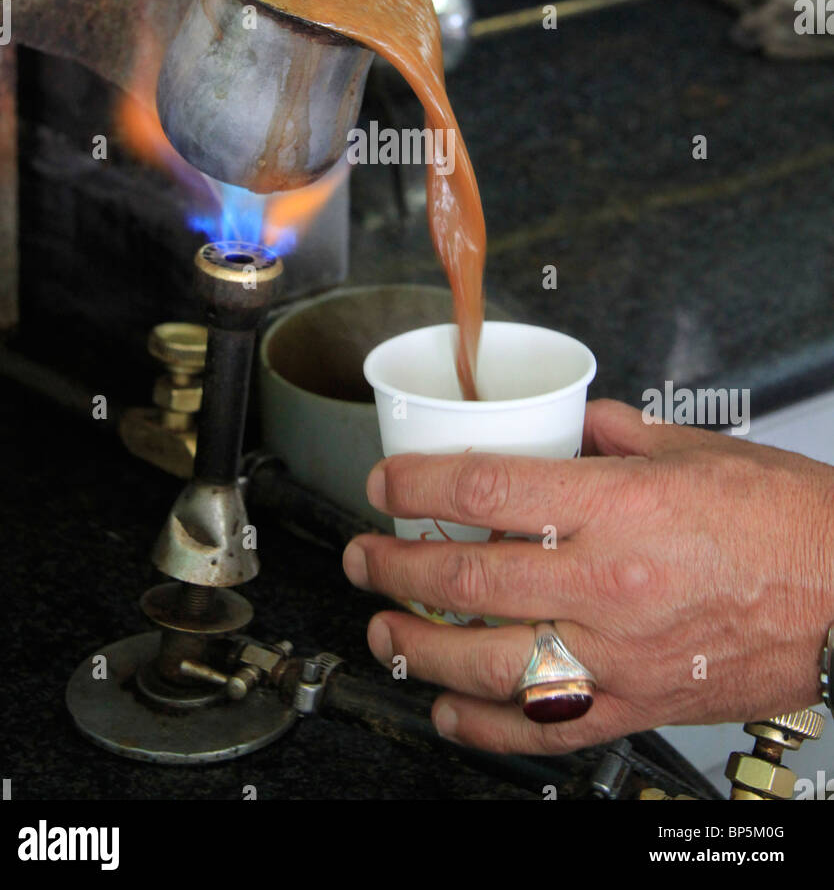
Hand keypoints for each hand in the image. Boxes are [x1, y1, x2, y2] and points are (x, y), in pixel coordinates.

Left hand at [343, 400, 833, 753]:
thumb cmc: (785, 521)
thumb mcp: (698, 448)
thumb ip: (619, 434)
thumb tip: (573, 423)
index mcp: (618, 508)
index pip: (485, 492)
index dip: (416, 486)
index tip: (386, 484)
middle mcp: (608, 584)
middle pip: (468, 580)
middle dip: (396, 567)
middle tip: (365, 557)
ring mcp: (619, 655)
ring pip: (488, 663)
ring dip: (420, 649)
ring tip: (385, 631)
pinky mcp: (638, 704)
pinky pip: (544, 727)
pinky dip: (484, 727)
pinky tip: (448, 711)